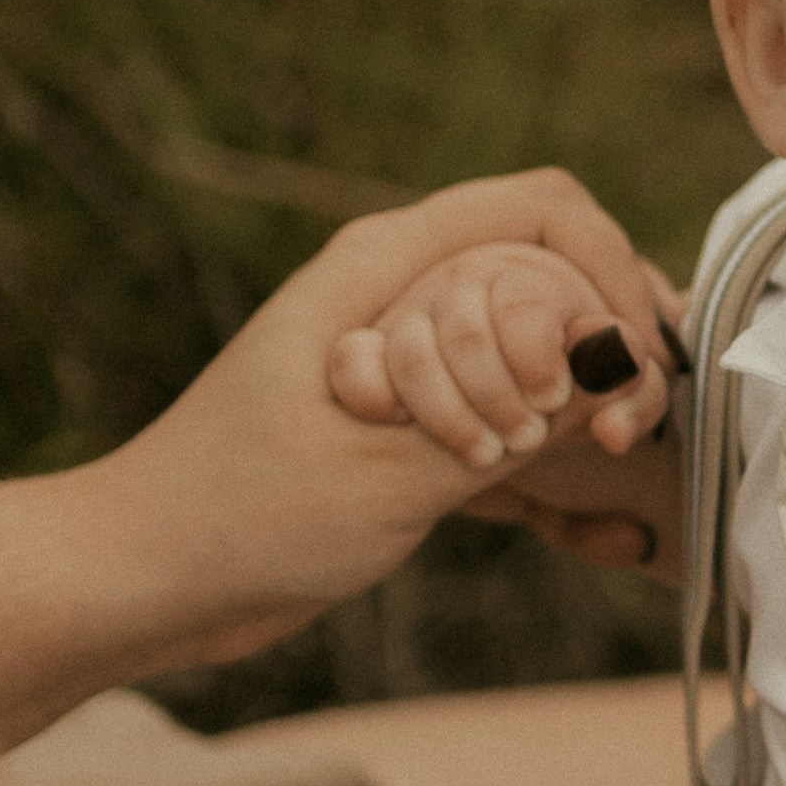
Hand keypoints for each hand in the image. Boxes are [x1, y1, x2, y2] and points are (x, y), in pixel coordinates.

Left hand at [87, 178, 667, 658]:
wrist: (146, 579)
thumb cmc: (242, 514)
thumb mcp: (389, 467)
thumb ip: (507, 413)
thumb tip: (615, 368)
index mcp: (384, 263)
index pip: (543, 206)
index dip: (611, 263)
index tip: (638, 356)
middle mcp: (401, 294)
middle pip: (553, 280)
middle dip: (610, 353)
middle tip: (623, 440)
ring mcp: (408, 360)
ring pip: (541, 359)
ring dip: (588, 419)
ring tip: (614, 505)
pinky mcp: (408, 426)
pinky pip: (509, 425)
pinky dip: (553, 474)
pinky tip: (598, 544)